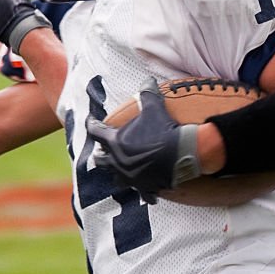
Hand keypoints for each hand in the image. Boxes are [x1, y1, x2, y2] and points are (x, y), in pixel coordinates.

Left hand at [85, 80, 201, 202]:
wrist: (183, 152)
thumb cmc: (165, 129)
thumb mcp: (155, 107)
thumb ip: (147, 93)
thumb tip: (147, 80)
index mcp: (115, 142)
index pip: (95, 132)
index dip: (92, 124)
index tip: (91, 121)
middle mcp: (119, 162)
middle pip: (100, 160)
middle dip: (101, 155)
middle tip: (102, 151)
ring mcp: (131, 177)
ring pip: (117, 180)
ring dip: (117, 174)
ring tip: (120, 172)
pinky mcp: (145, 187)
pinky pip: (143, 193)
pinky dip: (145, 191)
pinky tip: (148, 193)